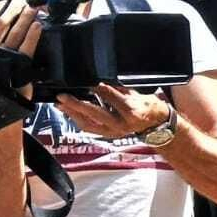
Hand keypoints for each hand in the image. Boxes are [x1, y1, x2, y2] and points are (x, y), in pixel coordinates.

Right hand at [0, 0, 43, 57]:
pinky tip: (37, 26)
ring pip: (14, 33)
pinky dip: (32, 36)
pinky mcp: (18, 66)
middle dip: (16, 9)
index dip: (2, 6)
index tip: (13, 0)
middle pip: (2, 22)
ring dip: (25, 18)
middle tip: (27, 2)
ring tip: (35, 10)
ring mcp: (4, 57)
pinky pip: (25, 49)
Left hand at [57, 84, 172, 140]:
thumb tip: (102, 81)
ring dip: (73, 113)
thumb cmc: (148, 107)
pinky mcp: (109, 135)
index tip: (87, 82)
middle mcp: (122, 123)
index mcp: (132, 111)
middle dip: (77, 104)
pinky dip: (78, 120)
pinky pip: (90, 128)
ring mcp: (114, 131)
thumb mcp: (138, 94)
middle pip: (95, 113)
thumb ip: (119, 89)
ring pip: (89, 124)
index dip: (99, 89)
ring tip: (60, 104)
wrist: (156, 126)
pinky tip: (69, 112)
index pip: (112, 98)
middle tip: (63, 96)